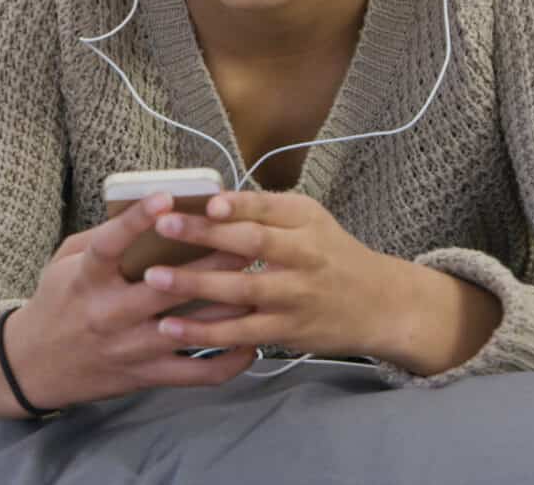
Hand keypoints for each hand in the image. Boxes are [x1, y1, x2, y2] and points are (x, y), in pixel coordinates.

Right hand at [0, 193, 259, 411]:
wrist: (34, 366)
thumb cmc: (57, 303)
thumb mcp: (66, 262)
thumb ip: (103, 237)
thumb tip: (148, 209)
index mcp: (87, 278)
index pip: (110, 244)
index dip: (137, 220)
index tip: (166, 197)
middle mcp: (110, 313)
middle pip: (169, 287)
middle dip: (213, 261)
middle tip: (246, 239)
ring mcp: (131, 347)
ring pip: (193, 328)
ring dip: (231, 306)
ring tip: (261, 283)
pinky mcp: (146, 375)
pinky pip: (198, 373)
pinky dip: (230, 361)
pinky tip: (249, 342)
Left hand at [136, 191, 395, 357]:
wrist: (380, 304)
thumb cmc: (332, 255)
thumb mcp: (310, 220)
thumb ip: (265, 211)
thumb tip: (208, 200)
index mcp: (306, 221)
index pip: (267, 208)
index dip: (236, 205)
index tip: (204, 201)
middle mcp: (304, 256)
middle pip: (252, 244)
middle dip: (205, 235)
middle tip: (162, 226)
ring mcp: (295, 297)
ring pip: (242, 290)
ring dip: (195, 284)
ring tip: (154, 278)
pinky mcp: (286, 331)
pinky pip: (240, 333)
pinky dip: (205, 332)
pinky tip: (171, 327)